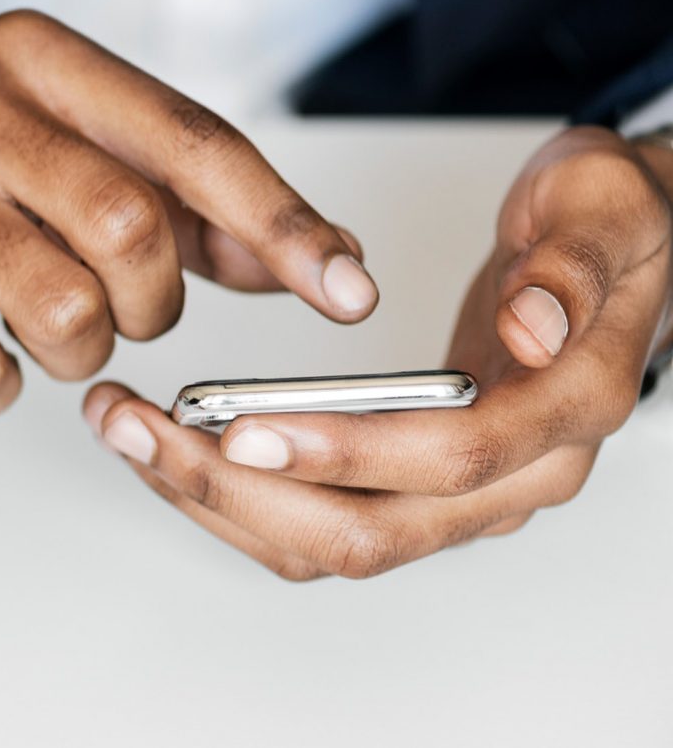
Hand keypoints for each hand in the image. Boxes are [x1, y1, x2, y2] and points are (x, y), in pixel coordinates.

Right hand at [0, 10, 376, 415]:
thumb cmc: (5, 168)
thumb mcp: (111, 162)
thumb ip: (219, 213)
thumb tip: (336, 259)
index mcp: (52, 67)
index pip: (199, 147)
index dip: (284, 227)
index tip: (350, 293)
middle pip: (131, 229)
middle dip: (155, 300)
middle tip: (131, 303)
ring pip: (65, 312)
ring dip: (88, 345)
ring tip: (59, 320)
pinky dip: (8, 382)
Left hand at [84, 126, 672, 579]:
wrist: (612, 254)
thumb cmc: (609, 227)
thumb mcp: (602, 207)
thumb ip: (573, 267)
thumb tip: (532, 329)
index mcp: (566, 410)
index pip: (450, 460)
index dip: (347, 452)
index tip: (243, 428)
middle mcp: (519, 473)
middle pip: (371, 530)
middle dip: (245, 492)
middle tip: (143, 430)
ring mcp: (468, 489)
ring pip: (335, 541)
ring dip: (227, 502)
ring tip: (136, 437)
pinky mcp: (422, 478)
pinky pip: (327, 518)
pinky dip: (249, 497)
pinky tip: (187, 449)